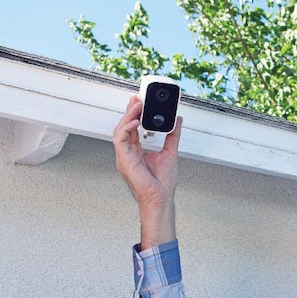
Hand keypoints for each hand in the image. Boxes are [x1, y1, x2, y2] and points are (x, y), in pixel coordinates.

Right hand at [113, 95, 182, 248]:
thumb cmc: (163, 184)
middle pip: (124, 127)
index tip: (140, 101)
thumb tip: (177, 120)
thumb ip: (172, 136)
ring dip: (127, 116)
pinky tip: (135, 121)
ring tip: (136, 105)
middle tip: (137, 98)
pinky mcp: (124, 161)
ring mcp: (124, 157)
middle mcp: (128, 153)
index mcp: (136, 152)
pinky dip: (126, 129)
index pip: (132, 128)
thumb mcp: (170, 153)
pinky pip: (119, 140)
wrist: (161, 199)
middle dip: (129, 111)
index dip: (134, 114)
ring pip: (120, 130)